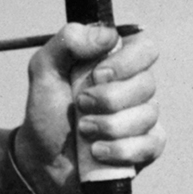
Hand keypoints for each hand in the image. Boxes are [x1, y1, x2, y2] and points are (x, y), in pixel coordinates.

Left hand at [17, 23, 163, 193]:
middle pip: (147, 83)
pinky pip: (150, 144)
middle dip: (109, 98)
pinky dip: (120, 150)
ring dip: (108, 126)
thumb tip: (108, 34)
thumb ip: (68, 41)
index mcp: (116, 63)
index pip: (145, 49)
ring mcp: (143, 118)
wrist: (42, 159)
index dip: (127, 61)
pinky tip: (97, 152)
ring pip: (146, 115)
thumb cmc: (48, 111)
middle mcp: (135, 88)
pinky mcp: (146, 147)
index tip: (97, 74)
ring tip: (83, 131)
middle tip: (81, 105)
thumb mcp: (44, 70)